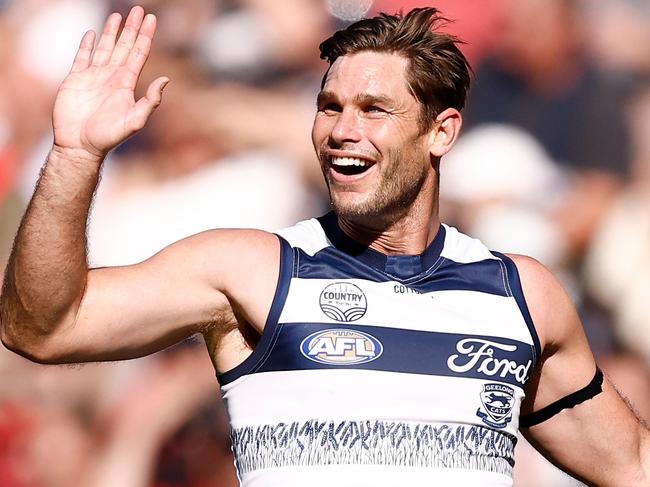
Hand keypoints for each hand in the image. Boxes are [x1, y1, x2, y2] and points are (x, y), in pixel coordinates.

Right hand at [52, 6, 167, 159]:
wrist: (80, 146)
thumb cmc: (108, 138)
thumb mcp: (134, 121)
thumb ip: (150, 101)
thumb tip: (165, 80)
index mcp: (126, 84)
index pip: (139, 54)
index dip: (145, 37)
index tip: (152, 19)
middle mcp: (112, 77)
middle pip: (124, 47)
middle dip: (132, 28)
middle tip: (139, 9)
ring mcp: (93, 77)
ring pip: (105, 48)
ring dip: (111, 32)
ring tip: (119, 16)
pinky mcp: (75, 80)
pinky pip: (82, 57)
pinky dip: (86, 45)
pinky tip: (91, 33)